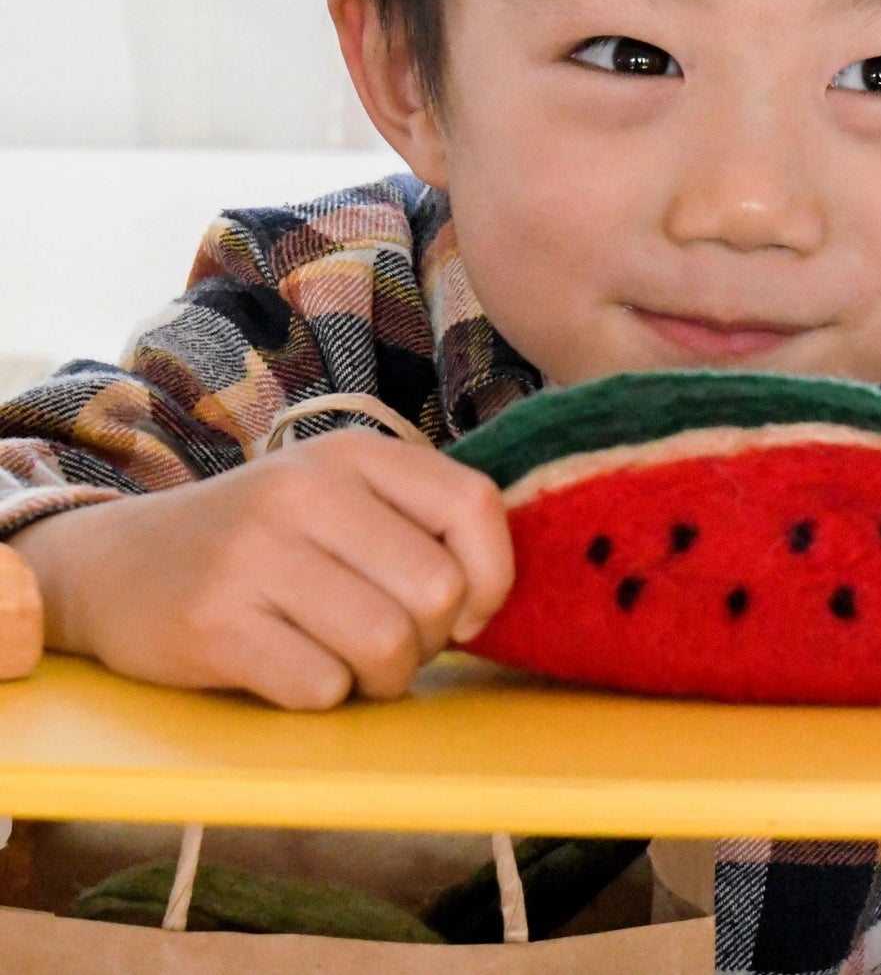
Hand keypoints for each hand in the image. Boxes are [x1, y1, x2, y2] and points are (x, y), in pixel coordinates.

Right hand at [9, 428, 511, 708]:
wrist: (117, 564)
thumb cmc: (263, 541)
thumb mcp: (340, 499)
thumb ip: (420, 525)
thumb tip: (486, 603)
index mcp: (353, 454)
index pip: (474, 505)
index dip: (493, 575)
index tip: (468, 611)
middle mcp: (306, 490)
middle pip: (437, 591)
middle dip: (430, 641)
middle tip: (390, 642)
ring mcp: (255, 554)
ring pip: (386, 645)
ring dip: (381, 678)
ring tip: (348, 662)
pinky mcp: (213, 624)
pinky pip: (321, 688)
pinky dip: (321, 696)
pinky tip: (290, 668)